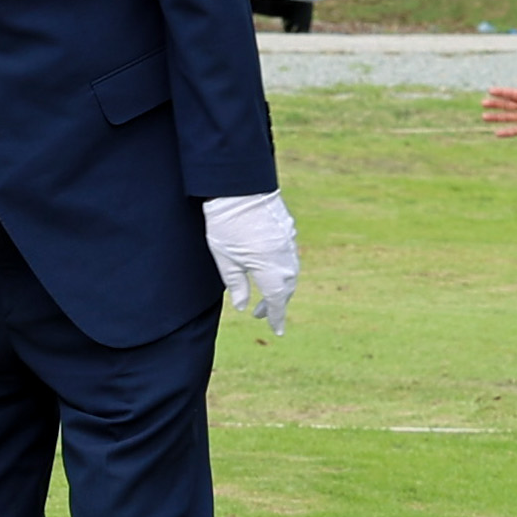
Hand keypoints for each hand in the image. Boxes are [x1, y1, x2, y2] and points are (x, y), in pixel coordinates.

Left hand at [202, 190, 299, 338]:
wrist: (239, 185)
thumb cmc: (227, 223)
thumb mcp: (225, 259)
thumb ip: (236, 285)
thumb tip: (242, 306)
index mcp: (270, 268)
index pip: (277, 300)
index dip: (276, 317)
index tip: (276, 330)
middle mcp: (285, 257)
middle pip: (286, 288)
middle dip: (276, 303)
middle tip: (261, 314)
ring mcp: (289, 241)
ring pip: (291, 272)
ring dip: (281, 286)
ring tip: (265, 294)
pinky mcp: (289, 228)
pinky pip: (290, 256)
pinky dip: (283, 269)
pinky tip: (270, 269)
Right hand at [481, 79, 516, 138]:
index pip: (512, 94)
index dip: (501, 92)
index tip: (490, 90)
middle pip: (507, 105)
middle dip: (495, 104)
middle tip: (483, 103)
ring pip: (508, 117)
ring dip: (496, 117)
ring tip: (484, 117)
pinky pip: (516, 130)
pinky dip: (507, 132)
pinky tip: (497, 133)